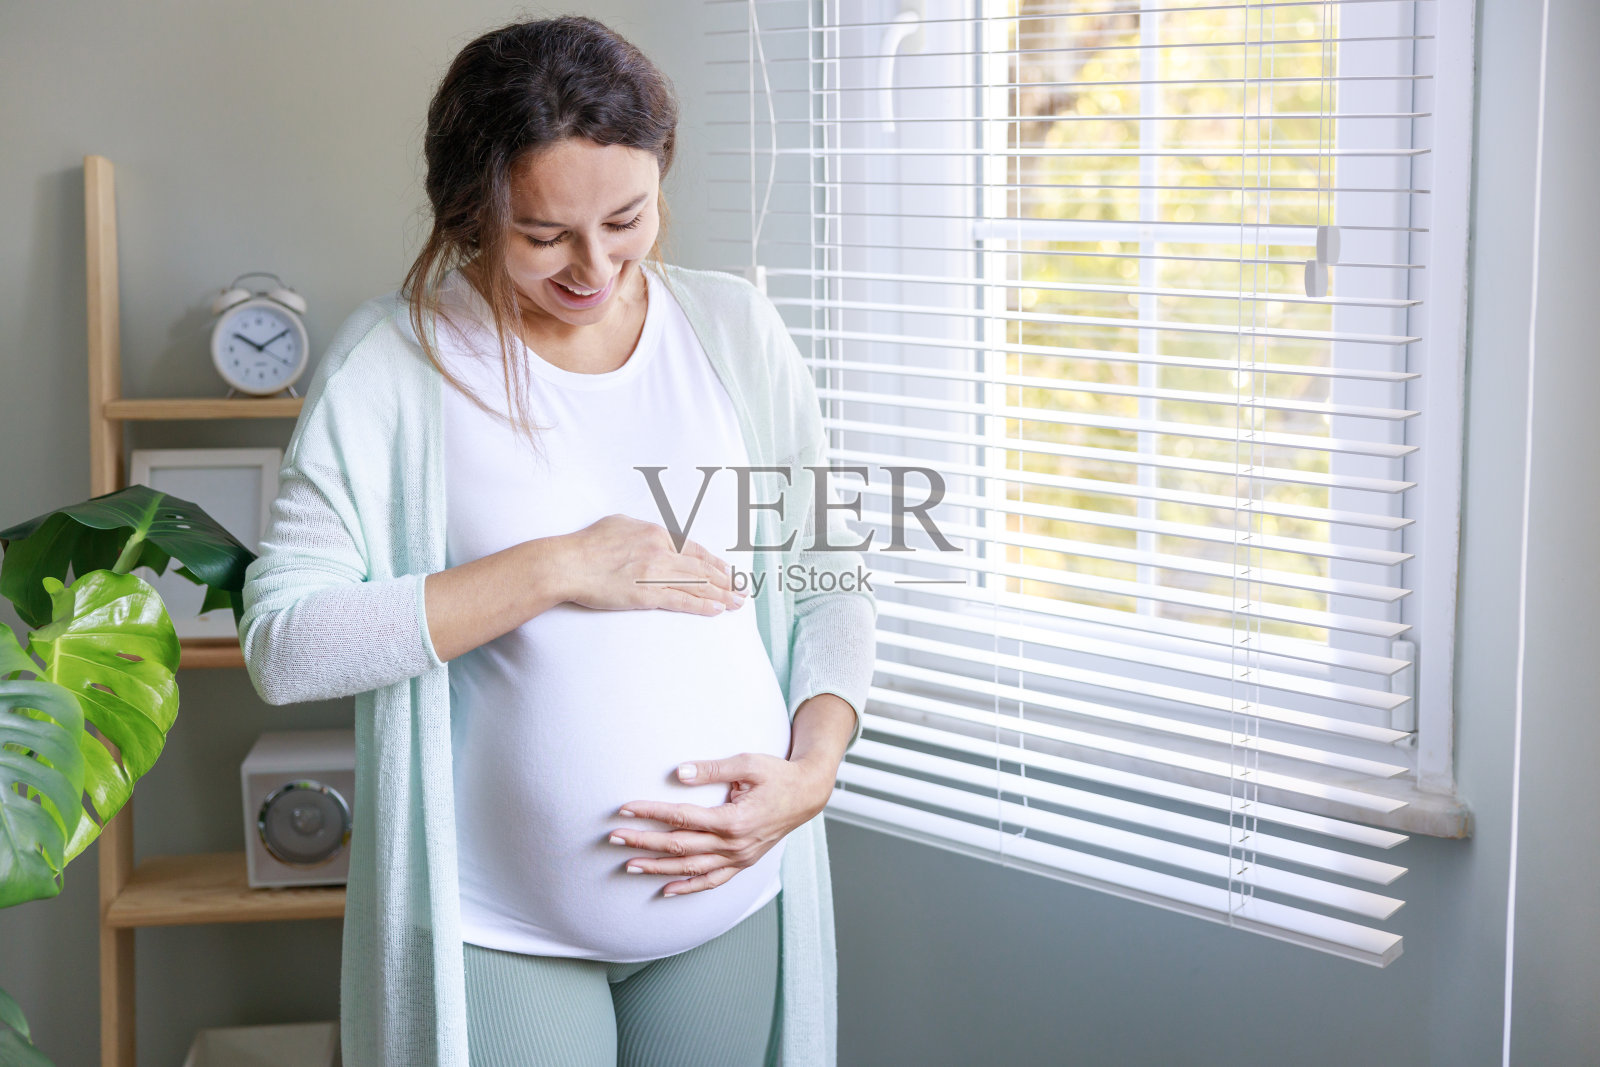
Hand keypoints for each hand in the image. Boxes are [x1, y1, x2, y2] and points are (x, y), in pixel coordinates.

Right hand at [562, 514, 744, 615]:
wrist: (567, 563)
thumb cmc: (587, 544)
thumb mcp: (619, 523)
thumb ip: (641, 529)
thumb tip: (652, 534)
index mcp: (657, 533)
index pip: (695, 550)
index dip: (716, 563)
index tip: (729, 572)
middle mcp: (661, 551)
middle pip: (702, 568)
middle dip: (726, 581)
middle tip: (743, 591)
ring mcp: (654, 573)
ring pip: (697, 585)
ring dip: (721, 595)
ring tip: (737, 604)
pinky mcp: (645, 594)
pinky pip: (680, 600)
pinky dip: (701, 606)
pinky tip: (716, 611)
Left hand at [606, 753, 836, 896]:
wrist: (808, 794)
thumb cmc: (778, 774)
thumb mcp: (748, 763)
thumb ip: (712, 769)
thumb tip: (677, 773)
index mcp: (734, 819)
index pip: (682, 817)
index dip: (651, 813)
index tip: (625, 809)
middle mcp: (734, 844)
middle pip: (680, 846)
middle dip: (644, 842)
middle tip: (614, 837)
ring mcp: (739, 857)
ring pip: (691, 868)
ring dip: (658, 868)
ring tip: (629, 865)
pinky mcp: (743, 862)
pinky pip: (712, 881)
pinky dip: (689, 887)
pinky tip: (666, 889)